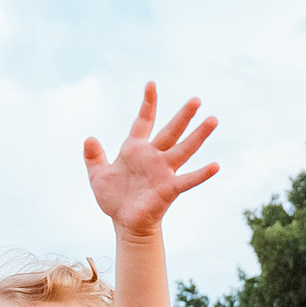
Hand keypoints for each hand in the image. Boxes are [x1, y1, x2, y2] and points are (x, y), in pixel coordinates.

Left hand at [85, 84, 217, 237]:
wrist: (125, 222)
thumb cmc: (114, 198)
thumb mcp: (98, 176)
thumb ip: (94, 157)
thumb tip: (89, 138)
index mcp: (136, 149)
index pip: (143, 121)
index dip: (148, 104)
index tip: (151, 84)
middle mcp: (154, 156)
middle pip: (171, 131)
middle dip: (183, 116)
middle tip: (196, 99)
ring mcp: (164, 171)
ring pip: (184, 149)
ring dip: (198, 136)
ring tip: (213, 120)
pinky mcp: (169, 188)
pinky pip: (188, 180)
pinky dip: (201, 174)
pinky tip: (215, 166)